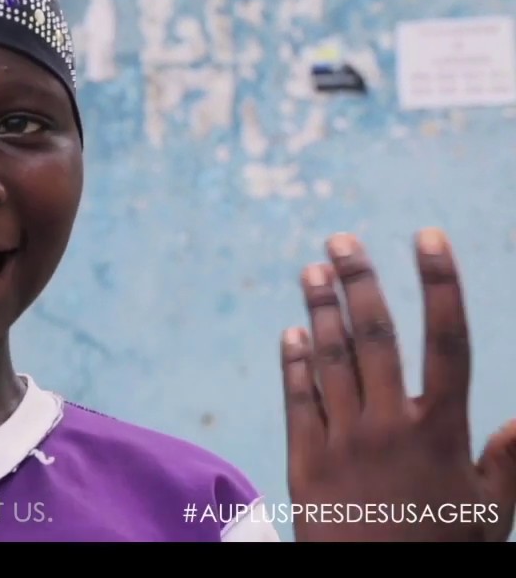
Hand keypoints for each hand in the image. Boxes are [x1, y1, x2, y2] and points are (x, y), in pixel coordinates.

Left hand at [281, 229, 515, 541]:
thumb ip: (509, 464)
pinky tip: (290, 333)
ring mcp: (343, 440)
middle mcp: (389, 426)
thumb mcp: (491, 514)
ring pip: (330, 360)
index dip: (441, 283)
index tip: (429, 237)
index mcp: (441, 430)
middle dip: (360, 281)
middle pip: (375, 336)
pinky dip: (294, 364)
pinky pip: (297, 400)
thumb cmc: (443, 553)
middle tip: (342, 239)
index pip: (447, 340)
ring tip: (312, 270)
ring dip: (320, 311)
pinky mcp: (305, 460)